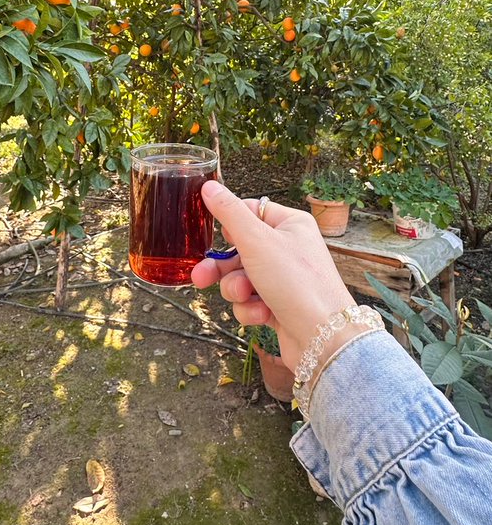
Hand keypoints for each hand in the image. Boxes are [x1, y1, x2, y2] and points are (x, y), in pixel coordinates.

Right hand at [191, 181, 356, 373]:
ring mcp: (285, 280)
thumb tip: (208, 185)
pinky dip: (251, 309)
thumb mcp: (257, 241)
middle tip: (200, 277)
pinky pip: (251, 302)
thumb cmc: (297, 283)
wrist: (323, 339)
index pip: (251, 212)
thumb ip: (229, 213)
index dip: (230, 224)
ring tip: (246, 296)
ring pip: (241, 279)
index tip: (209, 232)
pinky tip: (263, 315)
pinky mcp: (280, 307)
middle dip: (221, 267)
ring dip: (237, 290)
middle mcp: (289, 249)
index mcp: (290, 224)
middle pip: (240, 250)